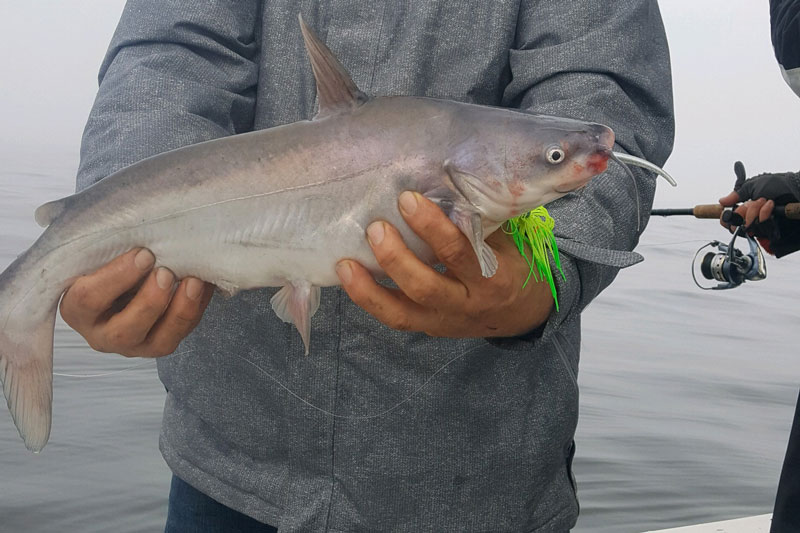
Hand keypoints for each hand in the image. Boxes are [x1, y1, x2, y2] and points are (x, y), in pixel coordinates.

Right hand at [60, 248, 213, 356]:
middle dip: (150, 302)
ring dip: (181, 311)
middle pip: (125, 330)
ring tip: (194, 282)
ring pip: (160, 342)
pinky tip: (205, 284)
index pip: (89, 299)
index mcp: (78, 309)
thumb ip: (108, 245)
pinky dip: (198, 308)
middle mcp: (103, 334)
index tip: (144, 253)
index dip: (117, 277)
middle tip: (166, 272)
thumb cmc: (109, 262)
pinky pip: (184, 333)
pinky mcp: (162, 345)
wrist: (127, 279)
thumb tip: (135, 223)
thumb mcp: (99, 255)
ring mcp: (136, 345)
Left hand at [336, 192, 553, 337]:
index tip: (409, 199)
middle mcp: (467, 304)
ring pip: (402, 312)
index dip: (432, 227)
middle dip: (397, 257)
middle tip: (375, 227)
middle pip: (426, 287)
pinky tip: (349, 278)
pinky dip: (369, 300)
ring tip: (346, 263)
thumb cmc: (514, 265)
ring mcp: (444, 321)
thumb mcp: (507, 240)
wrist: (524, 313)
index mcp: (493, 278)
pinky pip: (395, 319)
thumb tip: (444, 177)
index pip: (460, 253)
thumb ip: (478, 218)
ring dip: (371, 288)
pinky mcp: (428, 328)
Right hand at [718, 161, 799, 256]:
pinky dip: (764, 214)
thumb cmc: (779, 185)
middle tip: (752, 202)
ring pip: (748, 226)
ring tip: (766, 201)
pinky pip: (761, 227)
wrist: (796, 189)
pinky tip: (771, 206)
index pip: (729, 219)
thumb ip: (737, 194)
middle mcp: (752, 218)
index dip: (726, 217)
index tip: (728, 212)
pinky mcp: (771, 231)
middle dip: (743, 212)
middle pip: (735, 225)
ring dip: (755, 211)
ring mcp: (762, 226)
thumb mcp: (754, 185)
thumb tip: (722, 201)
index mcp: (746, 208)